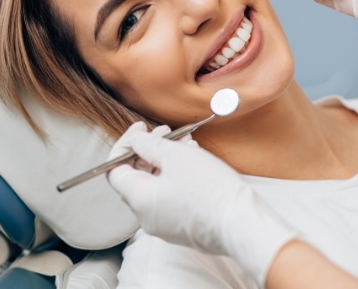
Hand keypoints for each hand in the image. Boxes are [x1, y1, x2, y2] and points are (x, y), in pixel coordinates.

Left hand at [107, 122, 296, 284]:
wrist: (243, 224)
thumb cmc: (210, 190)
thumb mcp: (176, 156)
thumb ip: (149, 145)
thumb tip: (135, 140)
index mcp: (139, 199)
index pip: (114, 170)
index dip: (125, 145)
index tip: (140, 129)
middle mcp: (146, 216)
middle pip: (136, 177)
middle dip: (149, 149)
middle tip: (166, 132)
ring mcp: (165, 224)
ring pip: (157, 185)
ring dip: (166, 160)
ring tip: (186, 143)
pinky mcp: (183, 227)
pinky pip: (171, 197)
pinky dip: (177, 176)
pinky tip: (194, 160)